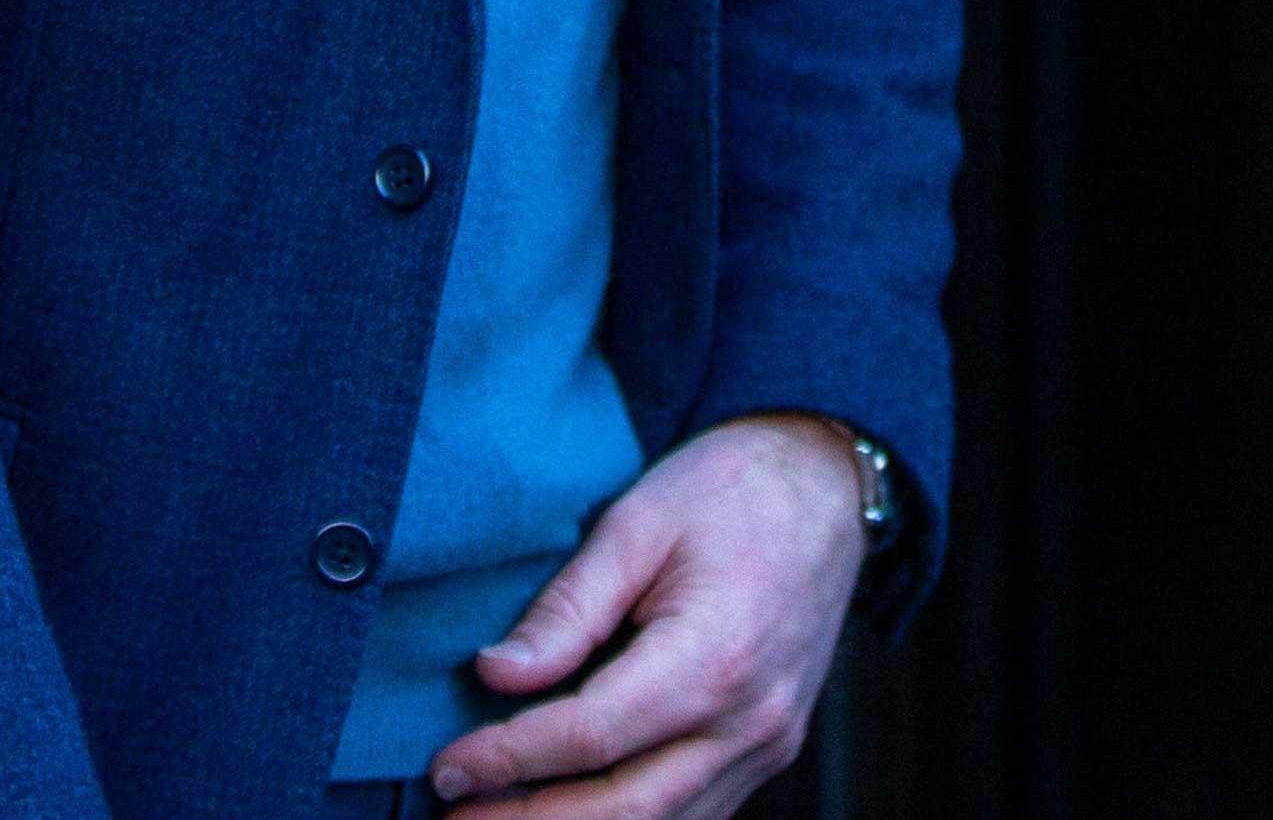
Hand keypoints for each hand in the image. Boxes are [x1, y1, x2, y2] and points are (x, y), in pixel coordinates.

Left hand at [427, 413, 866, 815]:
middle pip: (624, 809)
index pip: (590, 736)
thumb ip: (568, 608)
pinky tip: (568, 811)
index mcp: (713, 658)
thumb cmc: (731, 490)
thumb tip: (496, 674)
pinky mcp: (768, 752)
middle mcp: (748, 722)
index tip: (444, 768)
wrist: (828, 486)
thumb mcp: (637, 523)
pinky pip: (694, 814)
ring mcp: (766, 746)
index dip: (507, 759)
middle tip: (452, 817)